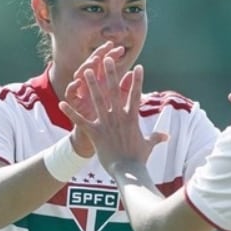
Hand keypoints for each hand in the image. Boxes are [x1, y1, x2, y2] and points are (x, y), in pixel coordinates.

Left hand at [59, 58, 167, 173]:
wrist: (128, 171)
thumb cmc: (139, 159)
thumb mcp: (148, 145)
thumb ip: (156, 137)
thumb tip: (167, 137)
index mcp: (132, 118)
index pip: (136, 95)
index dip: (137, 80)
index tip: (138, 66)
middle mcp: (119, 117)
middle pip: (114, 91)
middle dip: (110, 74)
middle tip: (107, 59)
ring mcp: (106, 124)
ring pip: (97, 100)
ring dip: (91, 85)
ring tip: (86, 71)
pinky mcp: (95, 134)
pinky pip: (81, 121)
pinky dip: (71, 112)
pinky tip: (62, 103)